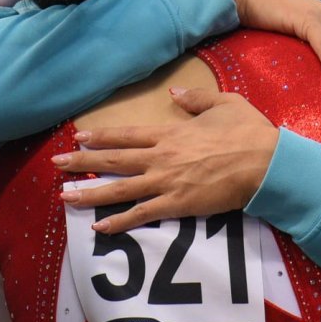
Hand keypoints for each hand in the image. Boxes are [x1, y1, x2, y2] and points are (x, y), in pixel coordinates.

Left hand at [55, 88, 278, 232]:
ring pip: (119, 189)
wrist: (265, 163)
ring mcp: (166, 182)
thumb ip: (195, 99)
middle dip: (82, 163)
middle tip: (56, 166)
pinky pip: (140, 215)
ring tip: (65, 198)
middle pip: (113, 159)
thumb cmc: (248, 132)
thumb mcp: (224, 103)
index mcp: (171, 133)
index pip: (127, 134)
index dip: (101, 136)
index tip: (79, 138)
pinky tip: (98, 228)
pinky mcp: (177, 205)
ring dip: (89, 193)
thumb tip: (174, 93)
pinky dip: (118, 223)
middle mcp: (161, 157)